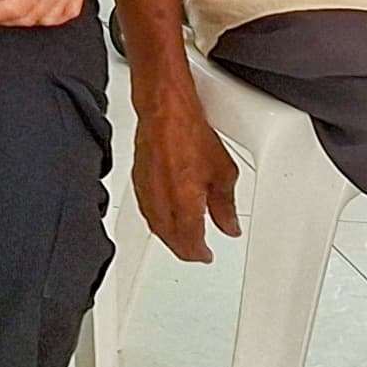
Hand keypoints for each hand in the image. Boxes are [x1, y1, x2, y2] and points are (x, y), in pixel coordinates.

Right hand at [128, 80, 242, 262]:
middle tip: (196, 251)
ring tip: (181, 238)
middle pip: (170, 239)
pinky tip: (163, 215)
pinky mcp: (138, 179)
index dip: (199, 254)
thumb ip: (225, 206)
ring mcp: (147, 191)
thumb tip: (229, 225)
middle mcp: (162, 202)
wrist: (165, 111)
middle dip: (184, 249)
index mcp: (185, 205)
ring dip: (169, 236)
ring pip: (156, 225)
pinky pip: (147, 209)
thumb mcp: (223, 174)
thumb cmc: (190, 134)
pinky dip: (157, 218)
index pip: (190, 243)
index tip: (207, 255)